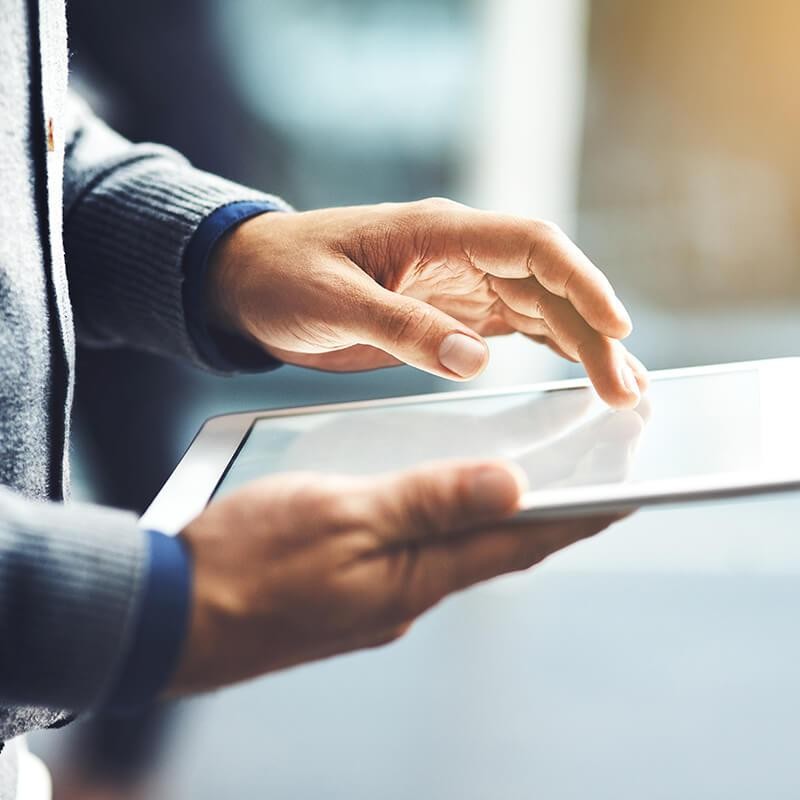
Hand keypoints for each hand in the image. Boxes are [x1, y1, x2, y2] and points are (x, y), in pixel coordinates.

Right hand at [169, 460, 619, 694]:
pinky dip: (441, 525)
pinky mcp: (349, 591)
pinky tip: (436, 503)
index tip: (625, 493)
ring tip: (523, 483)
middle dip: (544, 517)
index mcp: (415, 577)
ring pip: (452, 551)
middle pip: (492, 549)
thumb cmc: (251, 561)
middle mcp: (407, 594)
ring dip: (491, 519)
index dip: (575, 517)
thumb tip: (509, 486)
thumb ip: (427, 500)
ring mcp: (378, 596)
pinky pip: (414, 553)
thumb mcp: (343, 514)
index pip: (517, 543)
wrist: (174, 611)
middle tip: (586, 482)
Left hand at [207, 199, 646, 407]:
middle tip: (626, 389)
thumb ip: (401, 328)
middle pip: (548, 286)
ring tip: (622, 389)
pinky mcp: (450, 315)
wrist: (249, 281)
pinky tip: (578, 372)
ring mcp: (459, 285)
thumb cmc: (284, 276)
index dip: (581, 281)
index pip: (532, 246)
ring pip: (540, 310)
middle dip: (593, 333)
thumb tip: (475, 360)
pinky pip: (513, 329)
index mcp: (438, 232)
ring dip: (582, 346)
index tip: (616, 326)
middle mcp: (461, 254)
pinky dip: (550, 350)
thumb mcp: (334, 302)